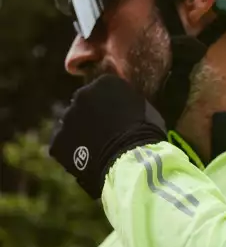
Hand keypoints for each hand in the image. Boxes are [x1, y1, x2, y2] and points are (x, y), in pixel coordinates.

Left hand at [49, 75, 166, 198]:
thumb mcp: (145, 110)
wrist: (131, 160)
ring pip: (72, 126)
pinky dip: (71, 154)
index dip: (111, 107)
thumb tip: (127, 107)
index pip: (104, 91)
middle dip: (92, 118)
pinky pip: (63, 146)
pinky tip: (87, 164)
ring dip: (81, 135)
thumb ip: (130, 103)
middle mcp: (82, 94)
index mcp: (106, 83)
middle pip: (84, 106)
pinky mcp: (57, 141)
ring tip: (96, 153)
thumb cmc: (146, 135)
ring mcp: (67, 117)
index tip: (119, 121)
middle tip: (105, 137)